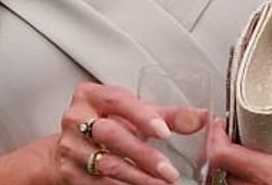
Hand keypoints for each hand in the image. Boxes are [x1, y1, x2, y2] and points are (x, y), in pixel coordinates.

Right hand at [55, 82, 196, 184]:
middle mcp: (76, 119)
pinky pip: (97, 184)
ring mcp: (71, 147)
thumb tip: (202, 117)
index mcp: (91, 95)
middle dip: (143, 155)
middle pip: (111, 136)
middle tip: (169, 171)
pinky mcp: (69, 172)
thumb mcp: (134, 114)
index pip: (118, 101)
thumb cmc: (106, 123)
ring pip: (106, 165)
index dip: (142, 116)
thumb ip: (167, 116)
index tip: (165, 132)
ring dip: (137, 178)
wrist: (72, 146)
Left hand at [206, 61, 271, 184]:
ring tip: (236, 155)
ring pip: (226, 184)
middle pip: (219, 170)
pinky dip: (237, 181)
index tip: (219, 125)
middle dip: (221, 152)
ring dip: (227, 169)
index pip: (222, 156)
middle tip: (226, 137)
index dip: (214, 138)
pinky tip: (245, 173)